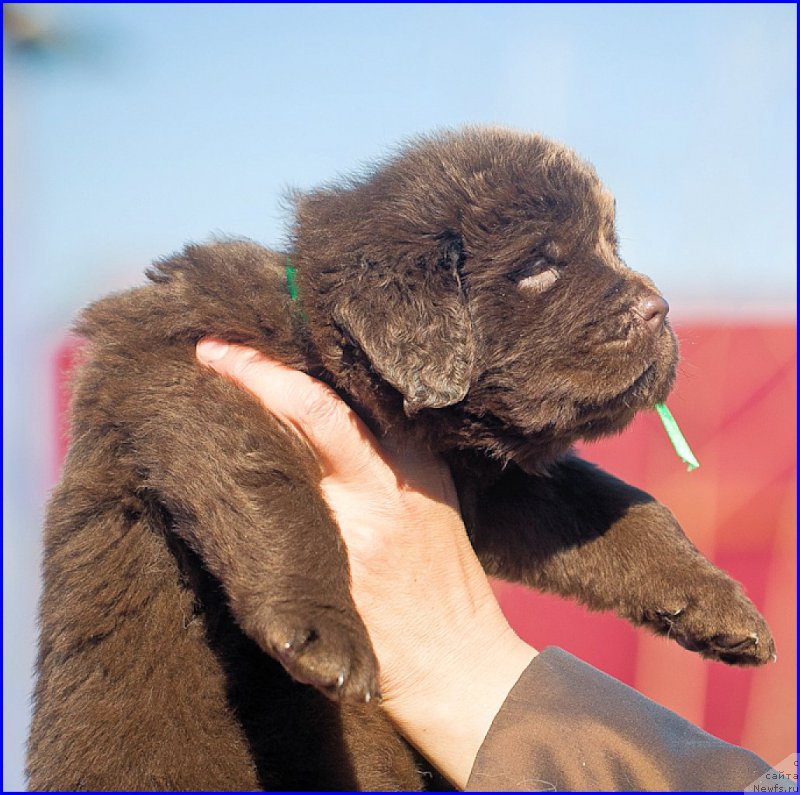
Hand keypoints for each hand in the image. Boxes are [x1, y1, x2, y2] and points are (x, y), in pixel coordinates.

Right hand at [196, 340, 536, 787]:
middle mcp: (405, 473)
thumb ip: (297, 518)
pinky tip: (312, 390)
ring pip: (362, 398)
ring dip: (311, 373)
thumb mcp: (324, 588)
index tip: (211, 353)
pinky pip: (379, 419)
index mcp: (371, 505)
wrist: (460, 666)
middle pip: (340, 391)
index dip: (259, 376)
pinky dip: (340, 399)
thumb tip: (251, 461)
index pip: (313, 412)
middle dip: (282, 359)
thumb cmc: (388, 646)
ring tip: (262, 354)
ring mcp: (427, 469)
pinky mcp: (434, 475)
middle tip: (231, 340)